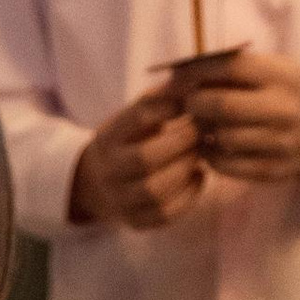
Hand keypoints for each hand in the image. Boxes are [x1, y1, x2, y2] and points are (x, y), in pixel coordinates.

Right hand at [68, 82, 206, 230]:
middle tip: (202, 130)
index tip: (189, 101)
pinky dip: (189, 195)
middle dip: (182, 142)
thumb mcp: (133, 117)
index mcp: (107, 138)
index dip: (168, 108)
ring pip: (155, 190)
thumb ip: (159, 99)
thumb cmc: (127, 141)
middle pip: (146, 158)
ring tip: (200, 153)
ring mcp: (119, 200)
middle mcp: (108, 172)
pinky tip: (198, 176)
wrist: (97, 184)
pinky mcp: (135, 223)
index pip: (137, 118)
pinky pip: (165, 215)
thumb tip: (194, 76)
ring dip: (186, 169)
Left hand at [178, 47, 299, 185]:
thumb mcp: (276, 70)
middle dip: (196, 104)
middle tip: (189, 104)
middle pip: (222, 106)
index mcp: (282, 75)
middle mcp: (283, 109)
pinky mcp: (273, 170)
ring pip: (223, 138)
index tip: (180, 75)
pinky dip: (211, 156)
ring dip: (203, 132)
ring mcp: (280, 143)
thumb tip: (182, 71)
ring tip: (203, 125)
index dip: (198, 70)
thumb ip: (237, 69)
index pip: (230, 67)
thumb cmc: (291, 94)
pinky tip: (212, 146)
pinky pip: (228, 165)